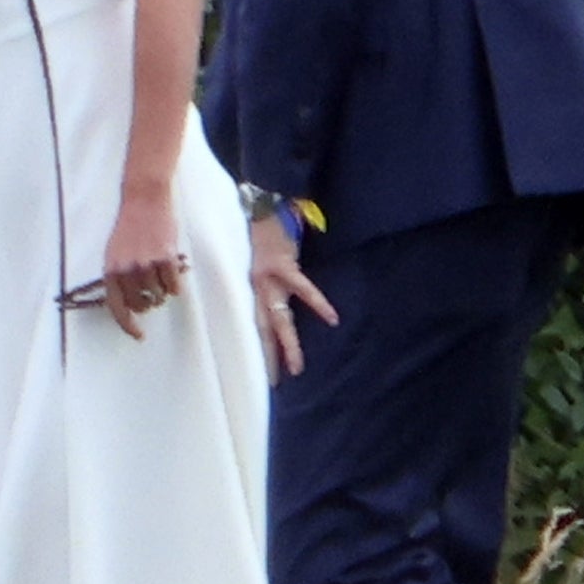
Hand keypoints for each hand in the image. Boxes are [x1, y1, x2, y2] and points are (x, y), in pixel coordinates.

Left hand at [96, 192, 183, 341]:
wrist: (144, 200)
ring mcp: (146, 265)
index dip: (128, 325)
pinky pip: (175, 288)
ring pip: (160, 297)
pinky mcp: (166, 259)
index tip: (139, 336)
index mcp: (111, 270)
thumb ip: (118, 278)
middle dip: (149, 302)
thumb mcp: (114, 253)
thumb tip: (127, 306)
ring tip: (161, 271)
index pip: (117, 307)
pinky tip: (172, 270)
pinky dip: (176, 284)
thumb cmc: (129, 228)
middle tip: (152, 288)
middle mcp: (127, 270)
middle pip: (142, 305)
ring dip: (162, 289)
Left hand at [249, 211, 337, 381]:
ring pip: (278, 318)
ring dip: (288, 344)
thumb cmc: (264, 229)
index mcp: (251, 286)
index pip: (254, 324)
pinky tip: (332, 319)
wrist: (264, 200)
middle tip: (275, 383)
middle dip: (268, 356)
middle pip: (262, 329)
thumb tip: (280, 297)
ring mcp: (267, 277)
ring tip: (297, 367)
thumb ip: (269, 278)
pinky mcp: (282, 264)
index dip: (260, 348)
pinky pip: (301, 288)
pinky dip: (317, 303)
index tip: (266, 372)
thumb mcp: (259, 258)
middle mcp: (256, 286)